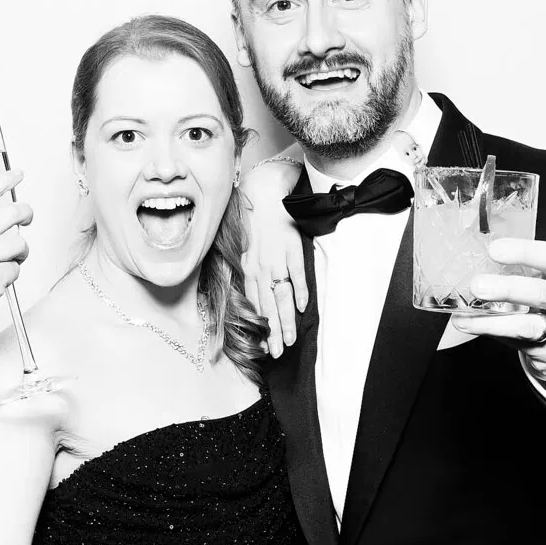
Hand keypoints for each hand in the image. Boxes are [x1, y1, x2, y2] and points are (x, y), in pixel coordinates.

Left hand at [239, 157, 306, 357]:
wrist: (265, 190)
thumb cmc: (253, 218)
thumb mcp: (242, 245)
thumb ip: (248, 269)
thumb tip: (253, 291)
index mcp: (247, 267)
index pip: (254, 304)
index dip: (259, 326)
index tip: (264, 347)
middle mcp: (260, 267)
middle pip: (267, 306)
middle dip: (273, 333)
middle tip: (278, 354)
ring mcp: (277, 258)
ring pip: (281, 296)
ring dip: (286, 320)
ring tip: (291, 340)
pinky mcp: (292, 247)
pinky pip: (296, 273)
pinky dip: (299, 291)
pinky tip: (303, 308)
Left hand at [451, 238, 545, 399]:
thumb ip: (526, 273)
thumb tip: (478, 266)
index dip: (523, 252)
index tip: (494, 250)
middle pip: (542, 294)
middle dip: (507, 289)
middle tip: (478, 285)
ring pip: (527, 326)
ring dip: (491, 321)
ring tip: (464, 316)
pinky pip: (517, 342)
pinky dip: (492, 333)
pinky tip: (471, 326)